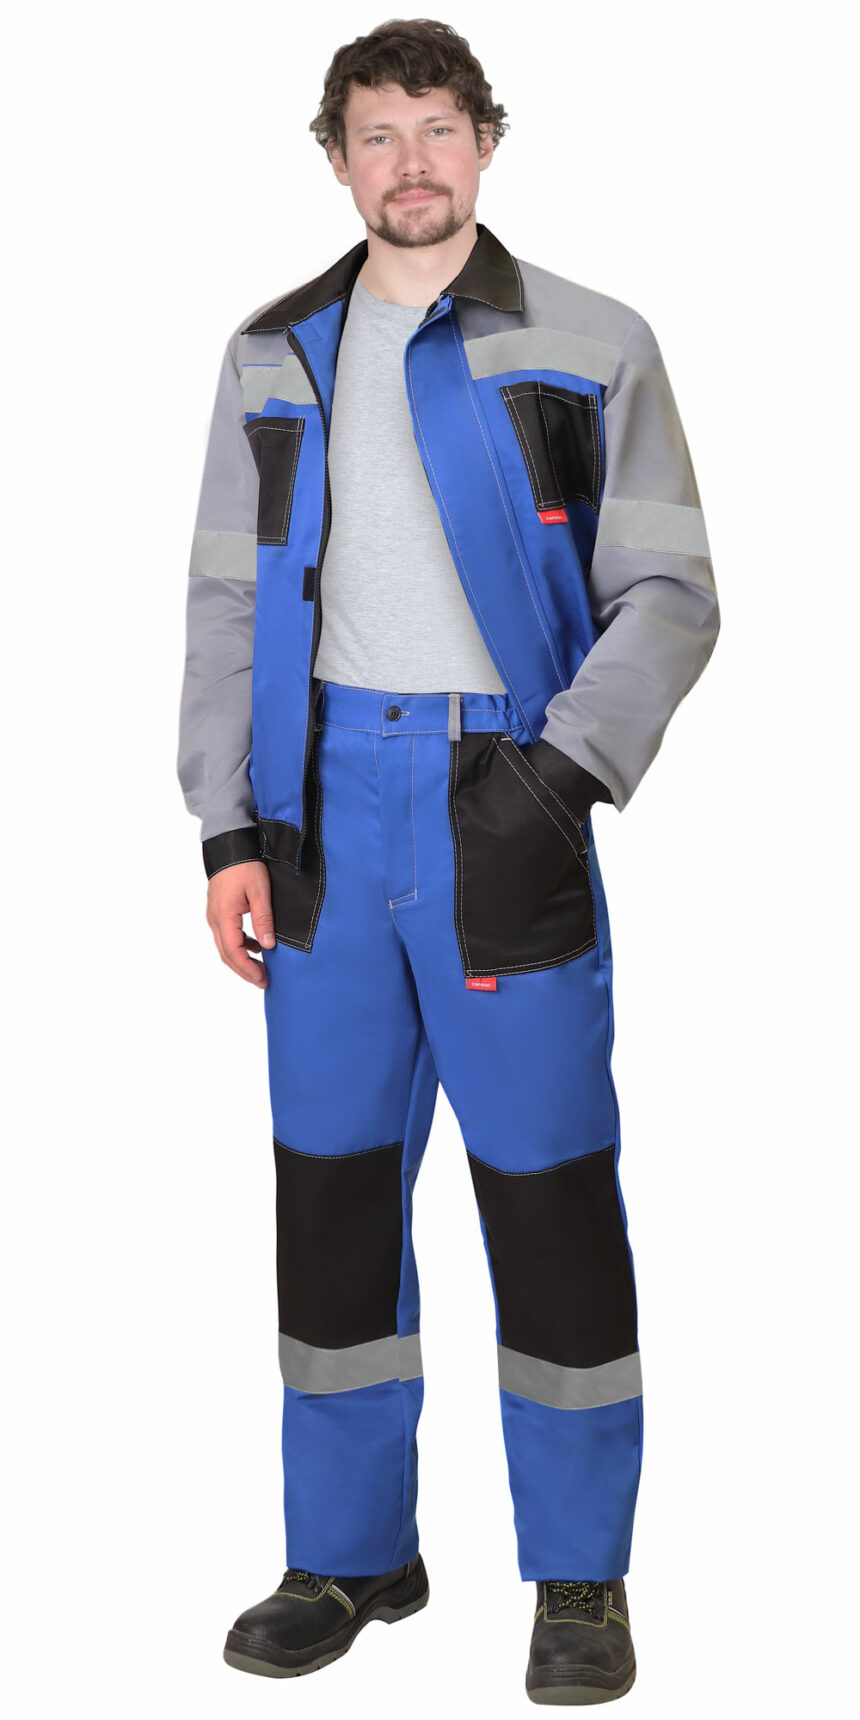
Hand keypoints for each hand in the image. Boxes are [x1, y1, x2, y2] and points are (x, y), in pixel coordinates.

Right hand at [206, 861, 275, 987]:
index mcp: (224, 916)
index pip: (233, 952)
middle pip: (227, 954)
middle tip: (263, 981)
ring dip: (241, 960)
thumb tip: (268, 946)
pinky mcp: (219, 911)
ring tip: (261, 969)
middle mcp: (215, 919)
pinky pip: (227, 935)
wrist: (229, 845)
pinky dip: (240, 946)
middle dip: (244, 971)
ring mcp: (214, 916)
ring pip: (225, 947)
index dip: (247, 969)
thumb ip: (264, 919)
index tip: (262, 979)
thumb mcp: (260, 891)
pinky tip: (256, 947)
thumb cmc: (245, 865)